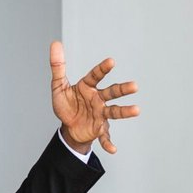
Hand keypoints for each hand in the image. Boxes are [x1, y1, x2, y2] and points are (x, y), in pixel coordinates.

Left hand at [49, 40, 138, 154]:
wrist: (69, 126)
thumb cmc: (66, 104)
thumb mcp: (58, 86)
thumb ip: (58, 67)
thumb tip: (55, 44)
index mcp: (88, 87)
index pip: (96, 75)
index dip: (103, 69)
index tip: (112, 61)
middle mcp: (98, 99)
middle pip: (112, 92)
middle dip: (123, 89)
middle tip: (135, 86)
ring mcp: (100, 114)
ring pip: (114, 111)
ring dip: (125, 111)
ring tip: (137, 110)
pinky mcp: (99, 128)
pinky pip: (104, 136)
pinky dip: (108, 143)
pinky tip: (113, 149)